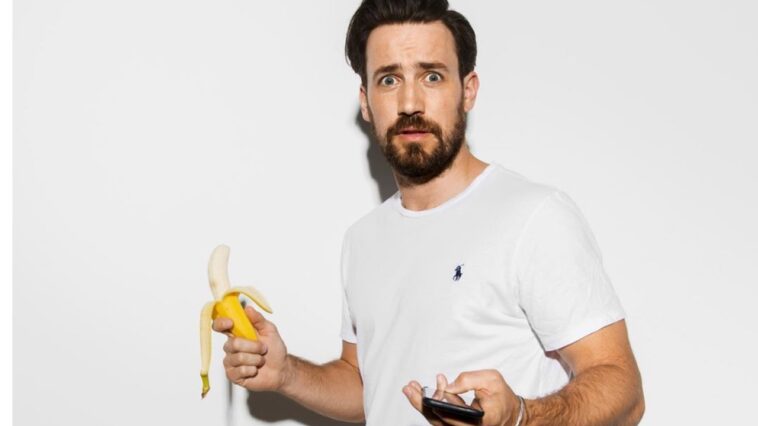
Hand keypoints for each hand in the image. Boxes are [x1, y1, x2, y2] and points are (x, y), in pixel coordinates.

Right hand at [212, 305, 289, 391]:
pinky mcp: (233, 375)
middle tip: (263, 348)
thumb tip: (247, 308)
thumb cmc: (274, 350)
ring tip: (261, 360)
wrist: (281, 370)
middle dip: (253, 346)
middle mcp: (231, 347)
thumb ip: (258, 319)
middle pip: (232, 344)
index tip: (230, 323)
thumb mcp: (270, 330)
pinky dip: (252, 370)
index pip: (219, 326)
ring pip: (238, 358)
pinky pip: (240, 371)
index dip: (221, 323)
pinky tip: (255, 370)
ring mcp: (230, 362)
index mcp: (236, 334)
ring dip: (255, 359)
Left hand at [403, 370, 520, 425]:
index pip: (452, 419)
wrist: (510, 412)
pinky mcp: (455, 423)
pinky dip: (431, 402)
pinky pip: (439, 416)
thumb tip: (447, 385)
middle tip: (409, 388)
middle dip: (421, 403)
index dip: (437, 408)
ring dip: (422, 402)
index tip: (426, 397)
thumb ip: (469, 379)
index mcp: (477, 422)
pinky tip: (423, 389)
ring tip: (411, 387)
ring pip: (436, 419)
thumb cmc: (502, 397)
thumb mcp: (491, 380)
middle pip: (438, 420)